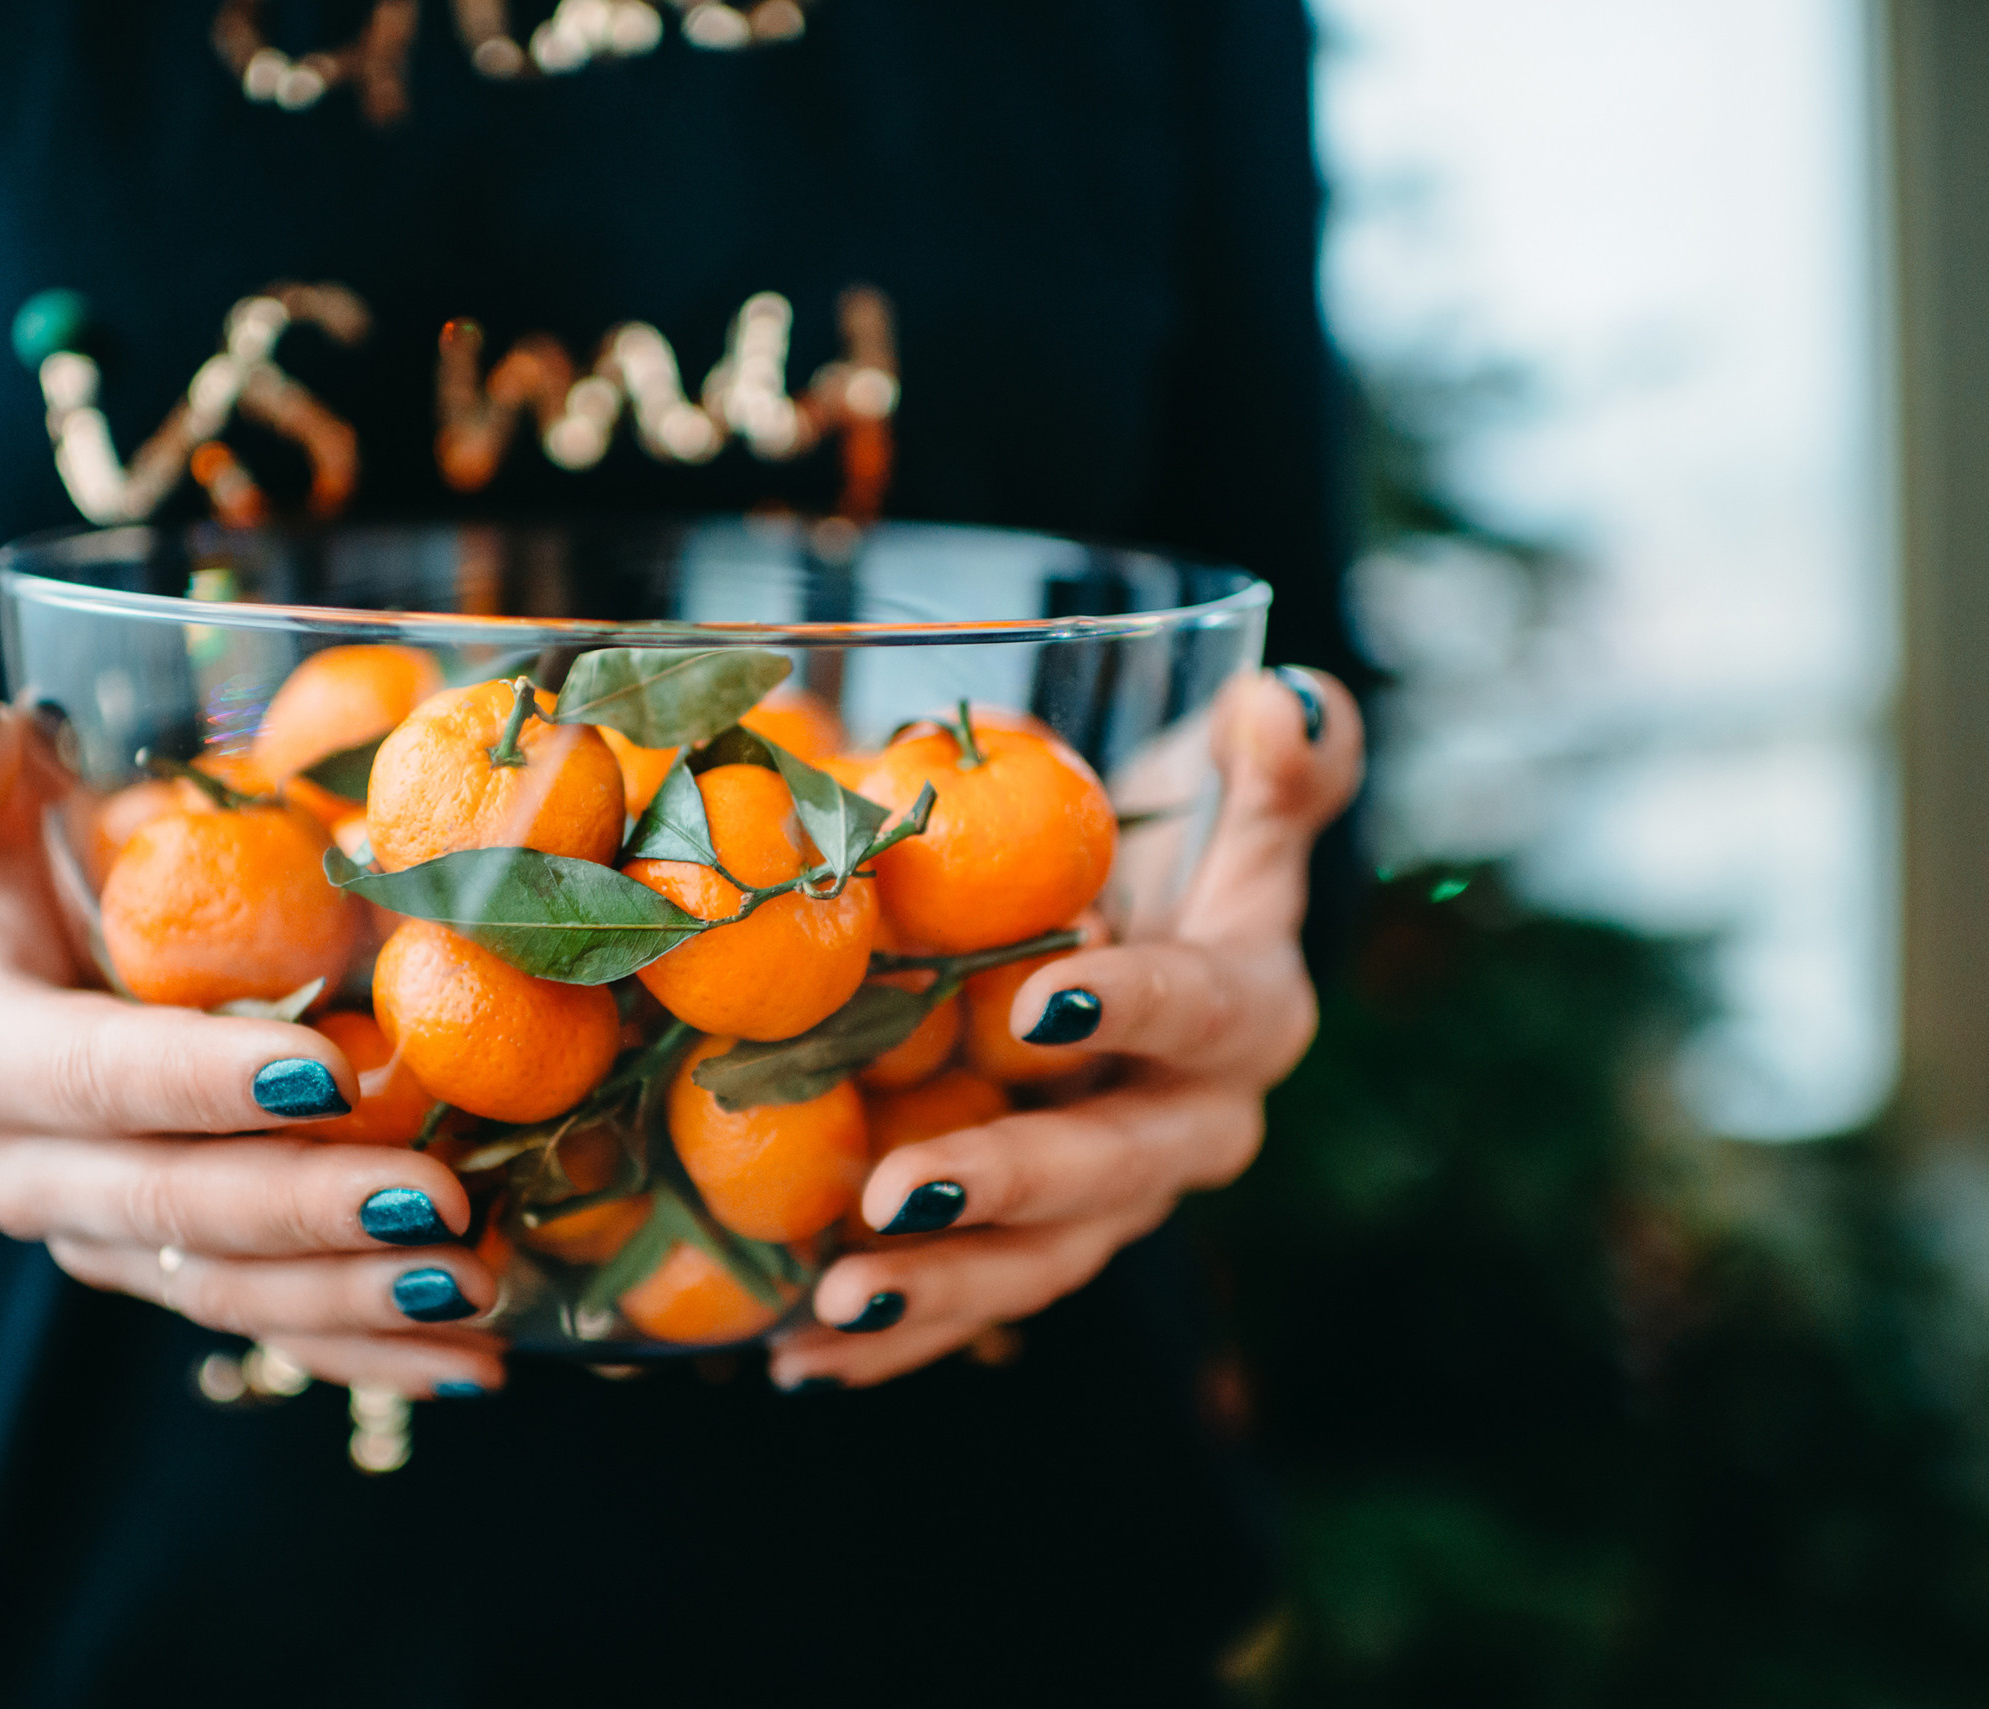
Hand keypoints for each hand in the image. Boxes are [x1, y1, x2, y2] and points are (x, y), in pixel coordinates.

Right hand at [0, 700, 505, 1398]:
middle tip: (441, 1204)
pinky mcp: (179, 1277)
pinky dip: (371, 1354)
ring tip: (476, 1291)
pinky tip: (477, 1364)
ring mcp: (109, 1242)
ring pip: (232, 1292)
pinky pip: (275, 1332)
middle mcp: (33, 1175)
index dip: (203, 1082)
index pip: (95, 1079)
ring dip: (356, 1303)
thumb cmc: (16, 864)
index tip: (327, 1073)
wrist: (18, 968)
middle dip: (312, 1214)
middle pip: (177, 1209)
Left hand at [768, 667, 1362, 1389]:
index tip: (1037, 1003)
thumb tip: (1288, 703)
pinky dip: (889, 1339)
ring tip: (829, 1308)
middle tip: (897, 1197)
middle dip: (1006, 1189)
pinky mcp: (1040, 1243)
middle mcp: (1194, 1124)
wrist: (1155, 942)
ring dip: (938, 1294)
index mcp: (1250, 1012)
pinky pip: (974, 1302)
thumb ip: (1280, 758)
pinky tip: (795, 1361)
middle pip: (1112, 1169)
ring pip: (1041, 1265)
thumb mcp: (1233, 792)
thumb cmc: (1178, 852)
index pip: (1200, 1009)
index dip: (1129, 1006)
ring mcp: (1117, 1199)